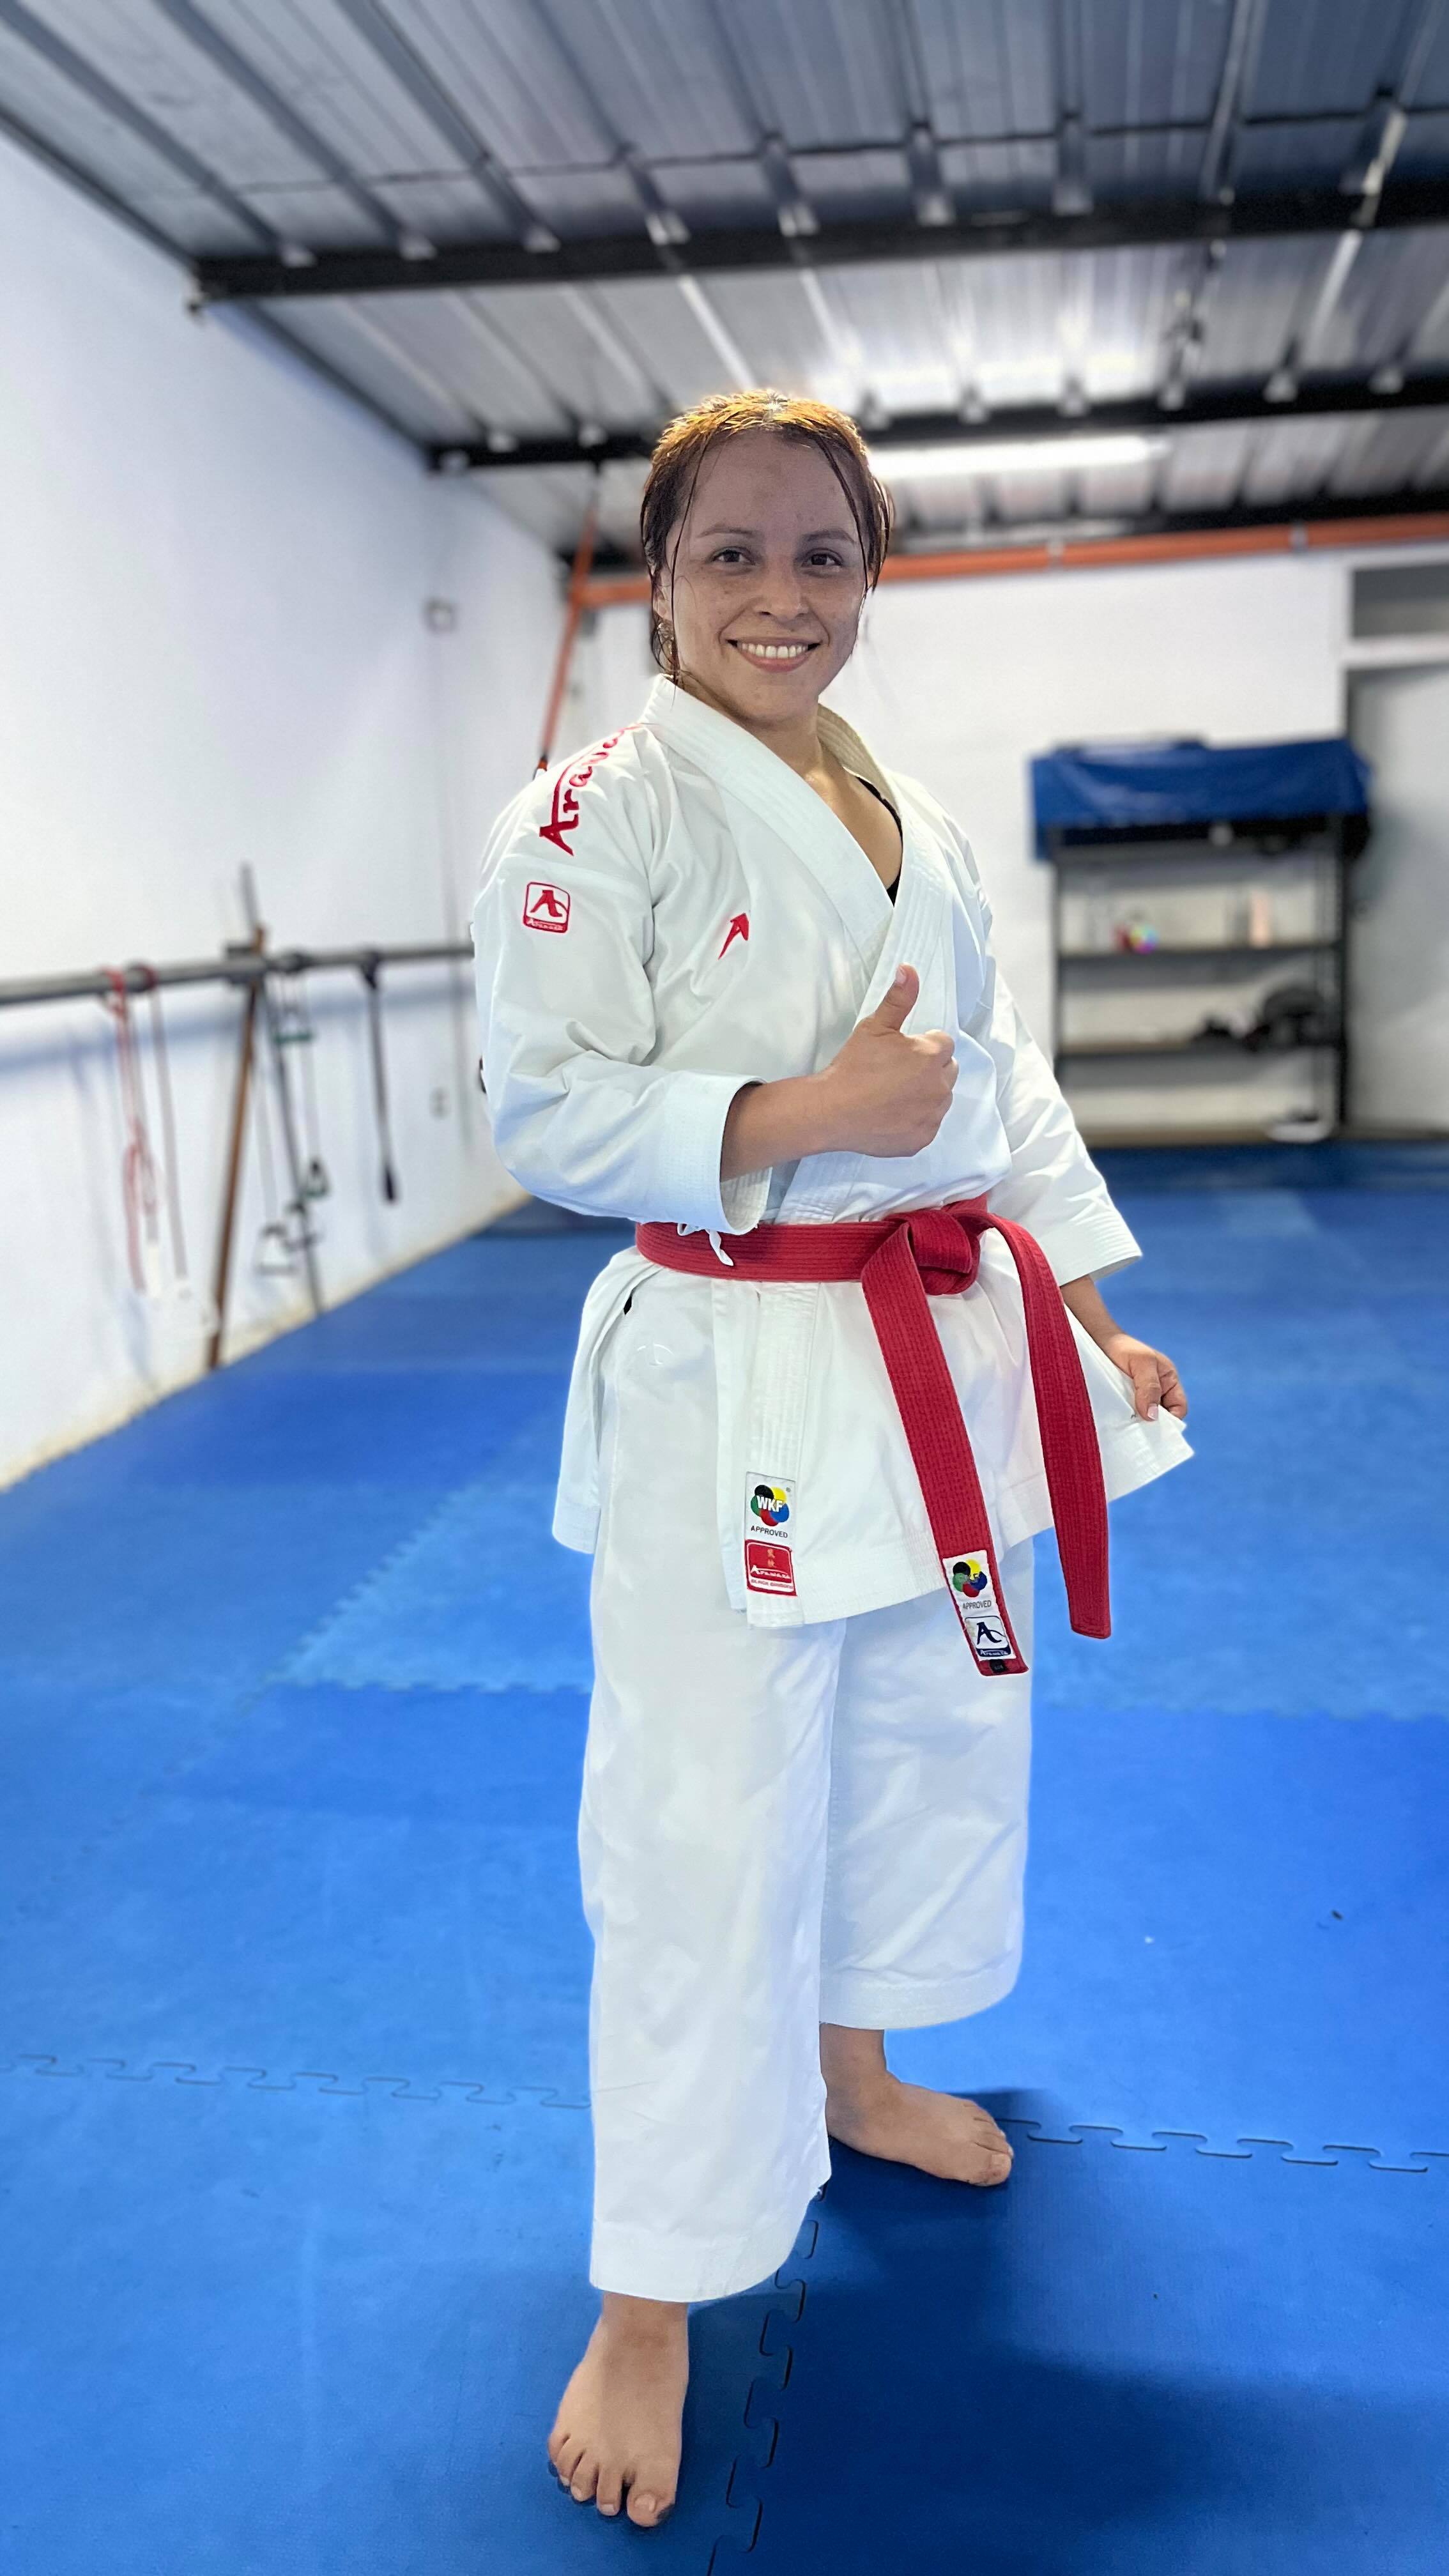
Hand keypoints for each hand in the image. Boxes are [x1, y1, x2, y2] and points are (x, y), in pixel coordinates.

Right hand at [814, 965, 956, 1158]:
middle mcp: (940, 1086)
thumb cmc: (853, 1066)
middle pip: (947, 1070)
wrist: (832, 1110)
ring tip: (893, 1094)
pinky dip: (916, 1119)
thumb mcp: (874, 1026)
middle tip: (896, 1073)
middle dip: (929, 1068)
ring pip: (940, 1098)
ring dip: (926, 1093)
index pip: (942, 1043)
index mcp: (932, 1055)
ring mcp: (932, 1115)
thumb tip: (909, 969)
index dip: (921, 1045)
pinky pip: (929, 1123)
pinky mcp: (922, 1138)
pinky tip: (892, 1114)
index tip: (899, 1053)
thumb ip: (898, 999)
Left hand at [1097, 1330, 1187, 1423]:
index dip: (1172, 1420)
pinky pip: (1128, 1416)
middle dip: (1151, 1424)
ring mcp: (1139, 1398)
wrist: (1097, 1342)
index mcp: (1168, 1381)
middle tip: (1138, 1429)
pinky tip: (1116, 1421)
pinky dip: (1124, 1419)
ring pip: (1143, 1418)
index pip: (1179, 1407)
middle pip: (1161, 1417)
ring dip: (1136, 1423)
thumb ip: (1149, 1387)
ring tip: (1125, 1426)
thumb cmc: (1125, 1347)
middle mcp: (1156, 1392)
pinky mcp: (1122, 1402)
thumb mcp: (1142, 1363)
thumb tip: (1152, 1416)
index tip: (1156, 1426)